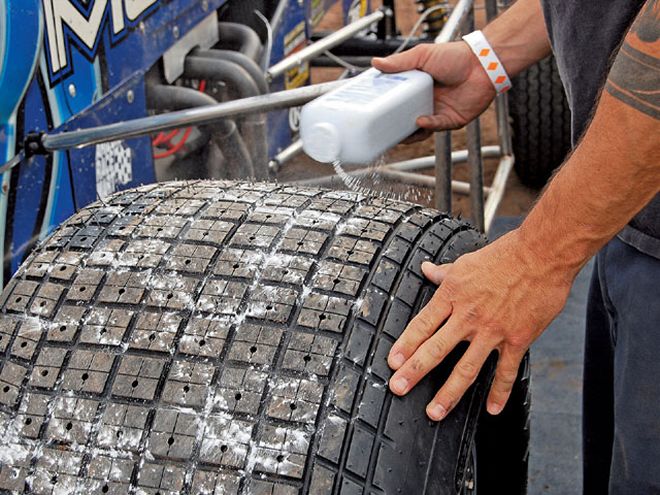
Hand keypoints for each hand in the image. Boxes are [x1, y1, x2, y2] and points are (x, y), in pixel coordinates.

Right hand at [372, 42, 495, 141]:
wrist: (482, 64)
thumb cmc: (456, 56)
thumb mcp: (422, 55)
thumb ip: (399, 62)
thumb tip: (376, 63)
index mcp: (418, 87)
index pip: (398, 100)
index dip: (386, 106)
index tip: (374, 109)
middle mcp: (427, 101)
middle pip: (406, 118)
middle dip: (395, 124)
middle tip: (381, 127)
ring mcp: (439, 112)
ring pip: (419, 129)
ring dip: (409, 132)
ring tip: (398, 132)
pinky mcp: (451, 120)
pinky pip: (436, 127)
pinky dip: (427, 125)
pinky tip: (420, 121)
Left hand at [387, 230, 573, 419]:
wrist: (542, 254)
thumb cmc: (504, 255)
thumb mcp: (466, 262)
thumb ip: (444, 273)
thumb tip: (426, 270)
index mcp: (453, 295)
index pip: (422, 325)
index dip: (405, 345)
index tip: (392, 363)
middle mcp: (469, 316)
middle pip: (436, 349)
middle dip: (414, 372)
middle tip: (397, 389)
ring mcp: (493, 331)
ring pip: (467, 368)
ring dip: (449, 393)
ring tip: (435, 412)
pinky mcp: (518, 339)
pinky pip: (507, 372)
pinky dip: (499, 393)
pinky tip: (491, 409)